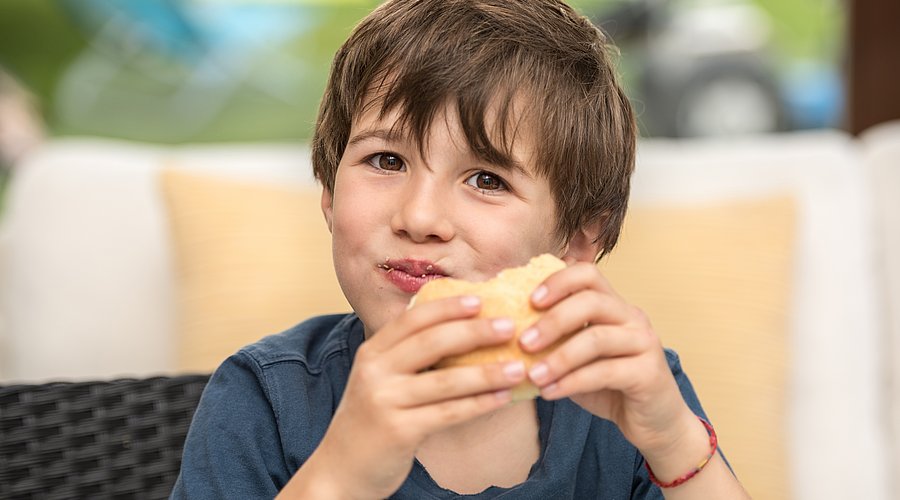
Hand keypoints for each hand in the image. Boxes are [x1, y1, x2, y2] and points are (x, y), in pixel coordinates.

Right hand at [284, 296, 526, 498]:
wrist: (340, 470)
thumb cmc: (372, 420)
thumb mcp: (380, 380)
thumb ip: (408, 357)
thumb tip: (462, 332)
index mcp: (372, 352)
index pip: (412, 319)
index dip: (447, 307)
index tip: (479, 300)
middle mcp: (375, 372)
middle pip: (432, 342)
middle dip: (474, 331)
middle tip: (509, 326)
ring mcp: (385, 401)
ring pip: (446, 381)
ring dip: (487, 372)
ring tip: (518, 367)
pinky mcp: (399, 431)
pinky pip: (449, 413)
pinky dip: (480, 404)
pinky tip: (503, 397)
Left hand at [519, 262, 697, 459]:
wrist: (652, 422)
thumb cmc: (608, 386)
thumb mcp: (577, 358)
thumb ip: (555, 341)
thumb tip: (507, 332)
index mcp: (613, 306)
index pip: (588, 274)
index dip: (559, 281)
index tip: (530, 300)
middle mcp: (632, 317)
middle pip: (592, 301)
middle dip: (553, 321)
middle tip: (524, 343)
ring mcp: (644, 343)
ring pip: (597, 338)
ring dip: (559, 357)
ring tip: (533, 375)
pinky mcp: (649, 373)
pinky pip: (606, 372)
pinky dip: (572, 382)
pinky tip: (549, 393)